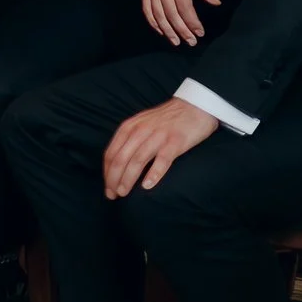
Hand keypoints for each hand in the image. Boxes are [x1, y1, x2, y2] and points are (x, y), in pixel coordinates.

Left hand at [103, 97, 217, 198]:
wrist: (194, 106)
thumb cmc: (166, 120)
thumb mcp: (141, 124)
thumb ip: (129, 140)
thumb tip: (117, 164)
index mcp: (129, 127)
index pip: (111, 153)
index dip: (107, 173)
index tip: (107, 188)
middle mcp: (140, 131)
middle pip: (120, 159)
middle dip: (113, 179)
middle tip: (113, 195)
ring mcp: (158, 135)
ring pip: (137, 160)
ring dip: (128, 179)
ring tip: (124, 193)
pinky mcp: (175, 141)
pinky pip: (162, 159)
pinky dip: (153, 174)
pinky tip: (147, 186)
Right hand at [143, 0, 219, 46]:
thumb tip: (216, 3)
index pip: (185, 8)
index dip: (192, 22)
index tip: (200, 32)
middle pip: (171, 14)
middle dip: (182, 30)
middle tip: (191, 41)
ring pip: (158, 14)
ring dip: (167, 30)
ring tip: (176, 41)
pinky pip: (147, 9)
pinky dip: (153, 22)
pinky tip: (161, 30)